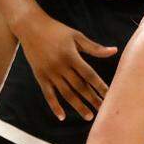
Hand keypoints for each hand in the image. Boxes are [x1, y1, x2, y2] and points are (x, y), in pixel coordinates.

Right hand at [15, 6, 116, 121]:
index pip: (89, 75)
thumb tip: (114, 51)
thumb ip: (94, 47)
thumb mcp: (76, 36)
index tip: (110, 96)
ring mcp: (49, 73)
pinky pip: (48, 95)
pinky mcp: (40, 76)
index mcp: (71, 55)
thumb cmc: (56, 30)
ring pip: (66, 93)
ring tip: (89, 116)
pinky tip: (62, 117)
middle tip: (104, 110)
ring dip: (78, 106)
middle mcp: (60, 66)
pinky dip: (54, 106)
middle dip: (93, 99)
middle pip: (80, 87)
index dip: (100, 86)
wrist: (29, 26)